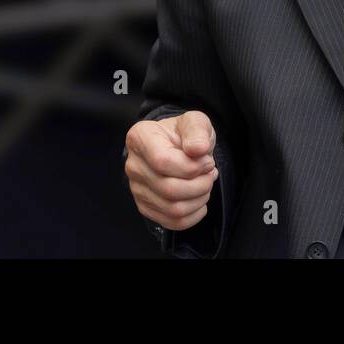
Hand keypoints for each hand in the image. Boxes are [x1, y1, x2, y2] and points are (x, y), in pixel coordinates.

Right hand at [125, 110, 218, 231]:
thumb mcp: (194, 121)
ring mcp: (137, 189)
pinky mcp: (145, 207)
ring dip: (199, 198)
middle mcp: (133, 165)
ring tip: (206, 183)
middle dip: (200, 184)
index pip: (163, 161)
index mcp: (139, 138)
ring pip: (172, 208)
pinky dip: (194, 214)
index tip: (208, 160)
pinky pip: (172, 222)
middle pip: (169, 188)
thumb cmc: (184, 134)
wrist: (177, 147)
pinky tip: (199, 198)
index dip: (192, 165)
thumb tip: (198, 149)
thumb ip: (198, 130)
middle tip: (210, 173)